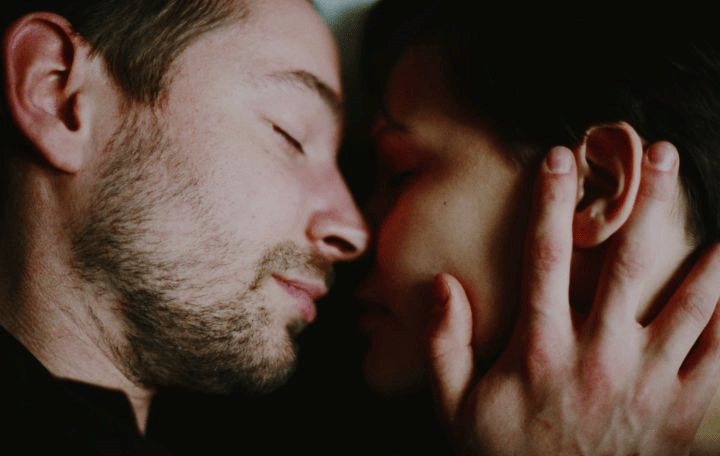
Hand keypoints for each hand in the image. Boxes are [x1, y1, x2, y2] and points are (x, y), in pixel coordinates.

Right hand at [428, 143, 719, 454]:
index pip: (545, 256)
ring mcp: (647, 381)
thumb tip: (442, 283)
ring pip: (690, 303)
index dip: (550, 202)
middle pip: (629, 262)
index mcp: (541, 346)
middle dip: (646, 202)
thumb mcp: (453, 404)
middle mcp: (599, 354)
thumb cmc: (504, 454)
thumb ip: (442, 341)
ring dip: (708, 254)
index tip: (559, 158)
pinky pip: (718, 358)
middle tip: (660, 155)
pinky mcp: (681, 411)